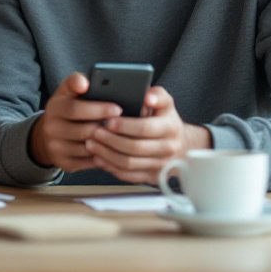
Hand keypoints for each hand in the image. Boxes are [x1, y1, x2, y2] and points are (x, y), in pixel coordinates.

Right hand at [28, 72, 121, 171]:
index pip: (75, 108)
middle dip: (108, 127)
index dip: (98, 109)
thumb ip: (75, 82)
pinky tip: (114, 150)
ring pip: (89, 148)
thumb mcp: (66, 93)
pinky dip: (104, 157)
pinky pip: (89, 162)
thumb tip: (84, 82)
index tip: (117, 108)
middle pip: (85, 130)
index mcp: (54, 107)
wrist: (46, 136)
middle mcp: (51, 128)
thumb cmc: (66, 109)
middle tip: (126, 125)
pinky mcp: (63, 163)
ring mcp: (56, 147)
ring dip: (108, 143)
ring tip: (124, 137)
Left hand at [87, 86, 210, 184]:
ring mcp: (160, 165)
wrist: (179, 144)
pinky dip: (111, 167)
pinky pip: (128, 175)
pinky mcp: (151, 177)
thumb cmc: (164, 120)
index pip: (145, 128)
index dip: (125, 126)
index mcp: (170, 128)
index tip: (108, 121)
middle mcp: (167, 149)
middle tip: (93, 132)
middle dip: (111, 140)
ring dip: (106, 154)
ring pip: (129, 164)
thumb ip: (157, 95)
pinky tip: (98, 158)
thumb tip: (147, 97)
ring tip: (91, 144)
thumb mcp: (165, 103)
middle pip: (134, 148)